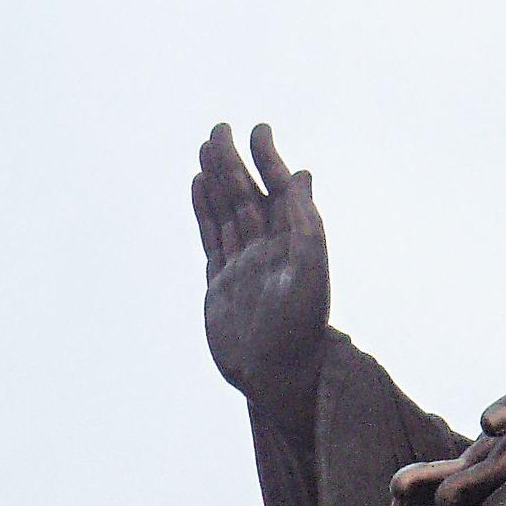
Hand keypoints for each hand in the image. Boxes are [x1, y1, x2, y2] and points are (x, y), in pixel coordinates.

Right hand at [194, 123, 329, 406]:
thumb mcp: (309, 268)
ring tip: (205, 148)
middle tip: (220, 128)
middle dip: (234, 162)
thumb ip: (305, 221)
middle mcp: (269, 250)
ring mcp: (243, 265)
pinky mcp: (221, 282)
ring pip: (227, 212)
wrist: (275, 377)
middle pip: (247, 196)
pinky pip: (211, 237)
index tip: (258, 128)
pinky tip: (197, 186)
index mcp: (295, 243)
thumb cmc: (299, 327)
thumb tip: (303, 174)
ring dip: (217, 180)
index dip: (268, 159)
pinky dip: (204, 210)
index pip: (279, 191)